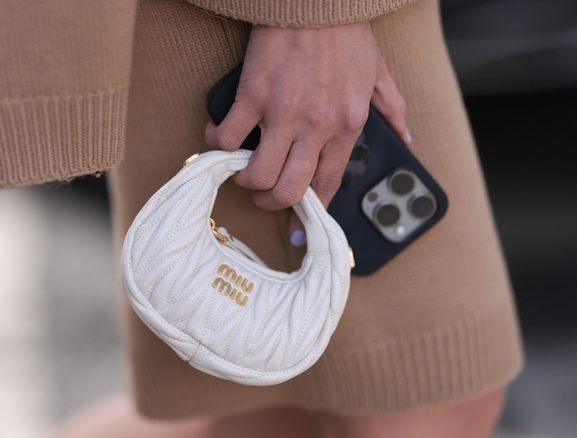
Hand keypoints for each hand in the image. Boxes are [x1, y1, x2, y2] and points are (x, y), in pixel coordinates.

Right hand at [205, 23, 409, 245]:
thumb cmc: (346, 32)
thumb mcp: (378, 72)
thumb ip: (392, 108)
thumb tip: (405, 136)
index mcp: (346, 125)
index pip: (326, 185)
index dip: (309, 212)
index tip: (297, 225)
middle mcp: (315, 127)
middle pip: (287, 190)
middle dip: (271, 202)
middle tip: (264, 193)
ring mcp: (282, 114)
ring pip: (257, 174)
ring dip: (245, 179)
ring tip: (241, 168)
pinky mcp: (253, 96)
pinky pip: (229, 137)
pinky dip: (219, 144)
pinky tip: (219, 137)